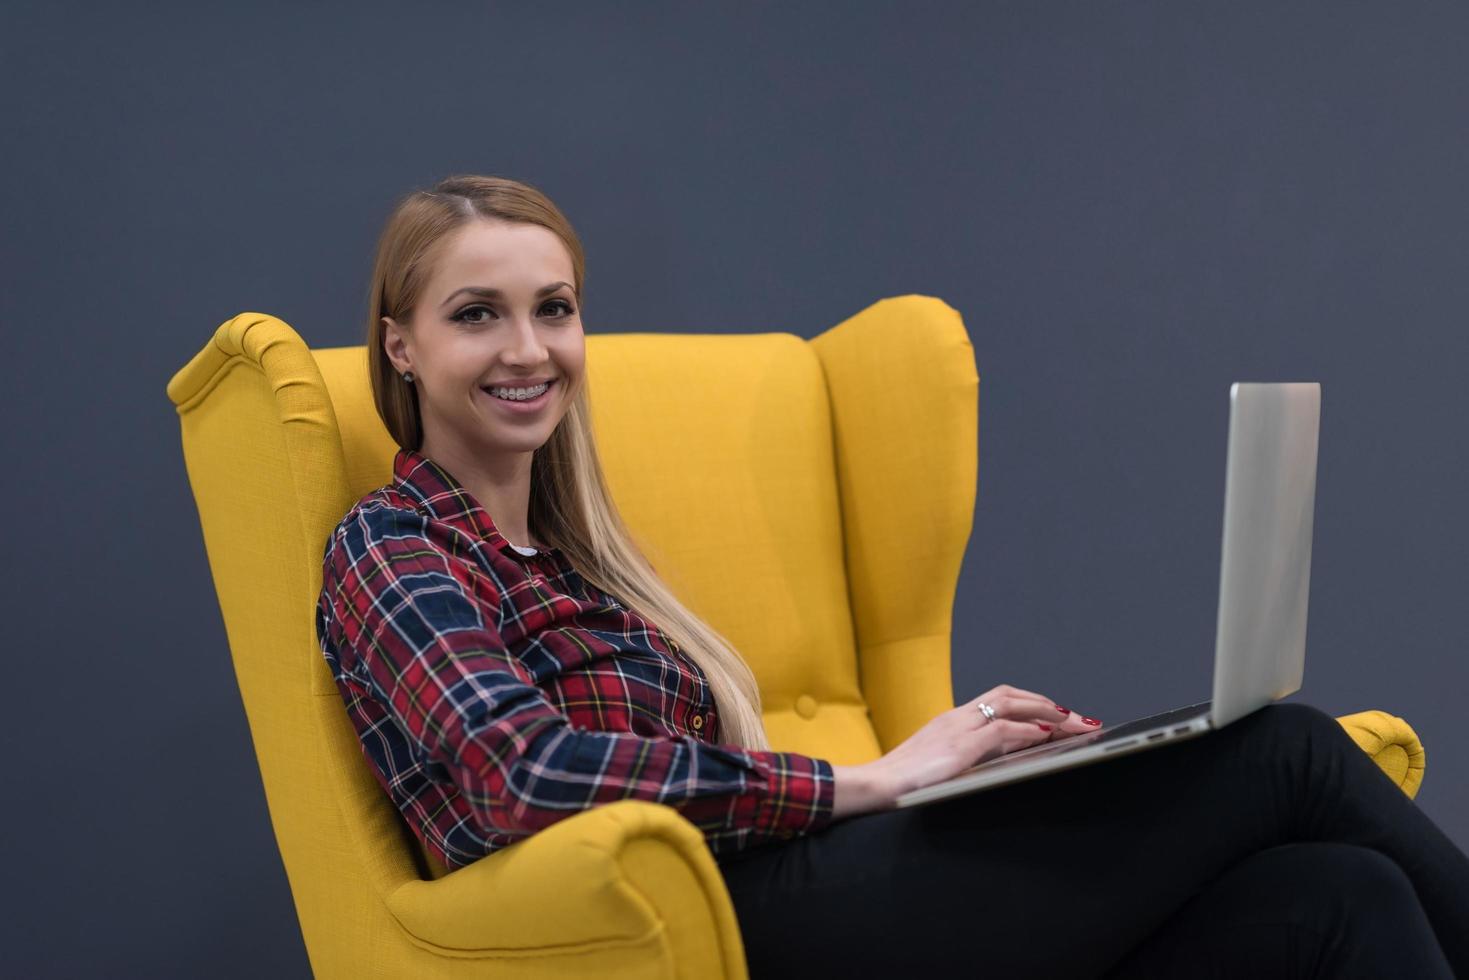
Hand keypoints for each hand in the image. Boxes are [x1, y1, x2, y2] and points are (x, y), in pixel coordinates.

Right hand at [865, 683, 1102, 804]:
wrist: (874, 787)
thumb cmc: (902, 784)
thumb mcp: (939, 766)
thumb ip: (967, 758)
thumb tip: (1000, 760)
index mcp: (951, 721)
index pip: (998, 700)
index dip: (1030, 705)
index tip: (1057, 718)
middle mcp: (957, 717)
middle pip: (1009, 695)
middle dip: (1047, 704)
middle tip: (1078, 719)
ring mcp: (958, 728)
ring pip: (1010, 704)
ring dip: (1046, 713)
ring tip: (1073, 723)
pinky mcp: (960, 746)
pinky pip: (1001, 730)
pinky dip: (1028, 731)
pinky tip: (1047, 738)